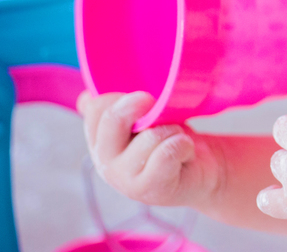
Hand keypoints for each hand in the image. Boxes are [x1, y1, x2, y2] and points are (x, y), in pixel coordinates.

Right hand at [78, 91, 222, 208]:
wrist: (202, 171)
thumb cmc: (169, 139)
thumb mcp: (143, 117)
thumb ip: (116, 105)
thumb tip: (84, 98)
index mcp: (98, 141)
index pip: (96, 107)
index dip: (125, 97)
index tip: (146, 105)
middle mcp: (105, 162)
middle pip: (114, 118)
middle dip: (145, 105)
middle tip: (162, 114)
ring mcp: (125, 180)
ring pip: (150, 134)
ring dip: (174, 131)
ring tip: (177, 142)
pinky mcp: (151, 189)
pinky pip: (169, 151)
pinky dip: (184, 145)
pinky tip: (185, 154)